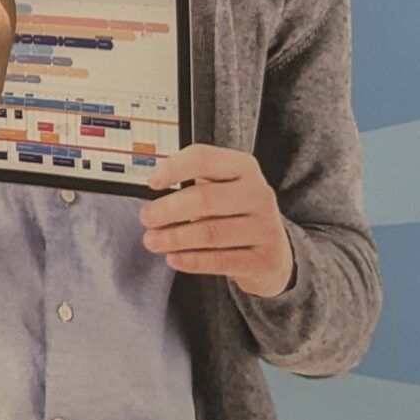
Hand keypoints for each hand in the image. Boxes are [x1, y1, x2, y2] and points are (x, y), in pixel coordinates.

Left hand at [139, 145, 294, 295]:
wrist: (273, 250)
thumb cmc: (234, 213)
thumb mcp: (221, 188)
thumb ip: (191, 185)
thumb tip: (150, 195)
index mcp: (243, 167)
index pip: (204, 159)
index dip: (174, 168)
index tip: (152, 182)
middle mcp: (258, 194)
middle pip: (205, 198)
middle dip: (169, 209)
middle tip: (146, 218)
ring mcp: (265, 227)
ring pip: (212, 232)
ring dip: (175, 238)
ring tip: (152, 241)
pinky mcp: (264, 259)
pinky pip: (222, 261)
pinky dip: (193, 260)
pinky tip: (173, 259)